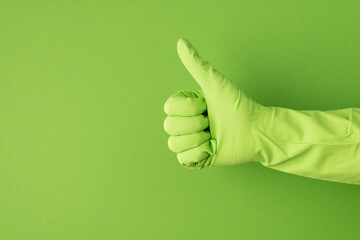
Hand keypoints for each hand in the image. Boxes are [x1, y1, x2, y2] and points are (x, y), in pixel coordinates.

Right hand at [163, 38, 263, 168]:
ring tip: (213, 136)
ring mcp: (189, 141)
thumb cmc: (238, 105)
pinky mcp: (196, 157)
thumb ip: (196, 64)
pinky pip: (182, 159)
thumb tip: (181, 42)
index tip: (207, 106)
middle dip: (194, 124)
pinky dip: (197, 154)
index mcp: (186, 106)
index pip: (169, 108)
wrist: (255, 130)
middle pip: (170, 126)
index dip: (188, 109)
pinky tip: (211, 147)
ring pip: (174, 144)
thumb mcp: (215, 83)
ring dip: (196, 139)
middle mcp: (185, 122)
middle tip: (211, 122)